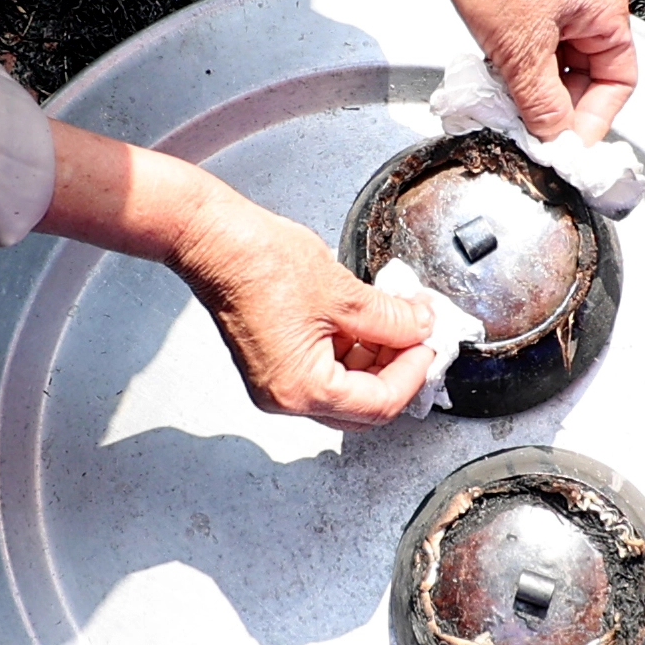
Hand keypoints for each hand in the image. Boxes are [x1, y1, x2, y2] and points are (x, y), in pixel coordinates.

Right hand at [36, 121, 436, 429]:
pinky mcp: (272, 364)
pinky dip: (350, 349)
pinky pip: (323, 370)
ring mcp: (275, 383)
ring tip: (396, 318)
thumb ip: (393, 319)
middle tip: (420, 336)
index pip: (379, 404)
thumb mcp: (345, 293)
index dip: (413, 373)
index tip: (430, 346)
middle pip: (361, 405)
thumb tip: (420, 328)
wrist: (214, 240)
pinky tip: (366, 319)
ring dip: (375, 357)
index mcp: (302, 390)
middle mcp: (285, 397)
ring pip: (344, 388)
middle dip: (396, 369)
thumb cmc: (260, 263)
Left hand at [434, 0, 636, 143]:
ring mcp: (557, 13)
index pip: (619, 83)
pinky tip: (500, 84)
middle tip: (536, 133)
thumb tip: (555, 139)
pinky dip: (519, 78)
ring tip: (513, 105)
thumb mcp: (523, 54)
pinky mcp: (528, 14)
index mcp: (605, 14)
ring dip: (535, 95)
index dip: (596, 119)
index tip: (569, 144)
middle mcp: (587, 12)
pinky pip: (534, 60)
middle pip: (587, 82)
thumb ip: (543, 105)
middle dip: (560, 109)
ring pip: (557, 73)